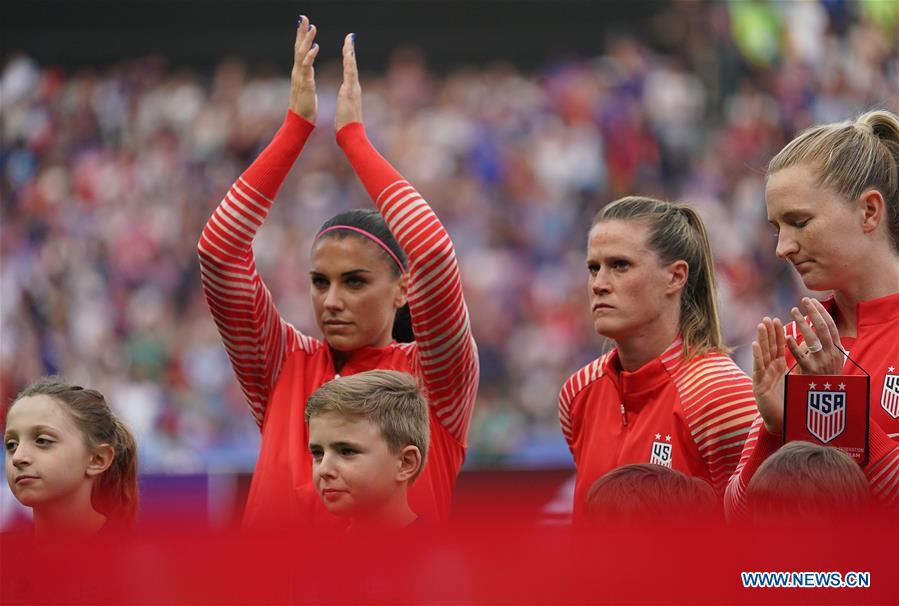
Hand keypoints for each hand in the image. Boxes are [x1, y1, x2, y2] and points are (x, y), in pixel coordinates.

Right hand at [289, 15, 319, 121]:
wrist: (301, 121)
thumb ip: (306, 75)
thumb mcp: (306, 86)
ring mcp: (300, 77)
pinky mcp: (305, 83)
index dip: (302, 36)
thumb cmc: (305, 106)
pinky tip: (315, 47)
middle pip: (298, 47)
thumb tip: (307, 68)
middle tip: (304, 17)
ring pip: (302, 54)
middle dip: (301, 32)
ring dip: (307, 40)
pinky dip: (310, 56)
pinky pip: (307, 67)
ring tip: (312, 27)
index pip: (300, 50)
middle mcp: (298, 72)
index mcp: (300, 72)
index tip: (304, 23)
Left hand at [335, 33, 362, 131]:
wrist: (351, 135)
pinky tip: (348, 52)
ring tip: (349, 39)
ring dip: (350, 52)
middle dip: (351, 51)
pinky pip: (350, 73)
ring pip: (352, 67)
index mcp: (350, 91)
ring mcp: (354, 89)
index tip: (347, 48)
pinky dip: (349, 62)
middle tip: (350, 37)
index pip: (349, 71)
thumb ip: (345, 103)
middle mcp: (354, 88)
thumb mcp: (344, 112)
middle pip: (352, 66)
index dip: (348, 59)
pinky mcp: (351, 91)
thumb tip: (345, 99)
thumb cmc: (346, 127)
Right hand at [752, 317, 787, 433]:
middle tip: (767, 317)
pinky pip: (758, 369)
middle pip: (769, 348)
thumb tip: (807, 354)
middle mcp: (768, 371)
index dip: (777, 334)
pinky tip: (755, 344)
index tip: (778, 320)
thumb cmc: (788, 404)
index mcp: (777, 369)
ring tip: (761, 325)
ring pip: (763, 355)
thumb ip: (797, 368)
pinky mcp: (759, 386)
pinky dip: (757, 356)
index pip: (778, 348)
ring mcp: (762, 377)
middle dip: (768, 332)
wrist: (780, 423)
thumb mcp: (794, 383)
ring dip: (762, 339)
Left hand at [786, 297, 844, 374]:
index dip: (822, 313)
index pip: (831, 326)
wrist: (825, 400)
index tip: (813, 301)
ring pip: (813, 339)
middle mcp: (832, 354)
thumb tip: (815, 328)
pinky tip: (787, 335)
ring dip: (803, 323)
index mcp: (837, 350)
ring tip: (793, 311)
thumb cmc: (825, 378)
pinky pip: (801, 356)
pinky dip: (794, 345)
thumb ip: (824, 345)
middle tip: (804, 300)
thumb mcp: (830, 360)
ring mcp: (822, 363)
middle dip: (814, 313)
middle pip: (824, 329)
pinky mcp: (810, 372)